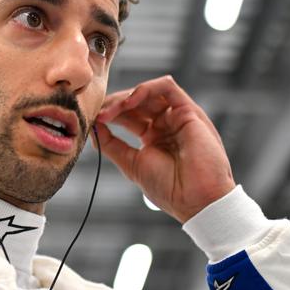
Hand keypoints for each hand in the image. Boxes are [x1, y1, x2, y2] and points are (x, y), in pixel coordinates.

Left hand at [94, 75, 234, 222]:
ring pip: (149, 93)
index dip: (109, 114)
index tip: (92, 120)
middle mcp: (166, 124)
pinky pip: (167, 88)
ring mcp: (178, 117)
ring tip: (109, 111)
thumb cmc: (169, 189)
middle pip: (136, 102)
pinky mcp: (190, 111)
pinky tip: (128, 102)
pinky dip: (145, 89)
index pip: (128, 116)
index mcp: (154, 137)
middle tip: (98, 114)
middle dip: (114, 105)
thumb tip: (93, 126)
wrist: (197, 201)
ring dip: (125, 98)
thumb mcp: (131, 163)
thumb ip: (111, 144)